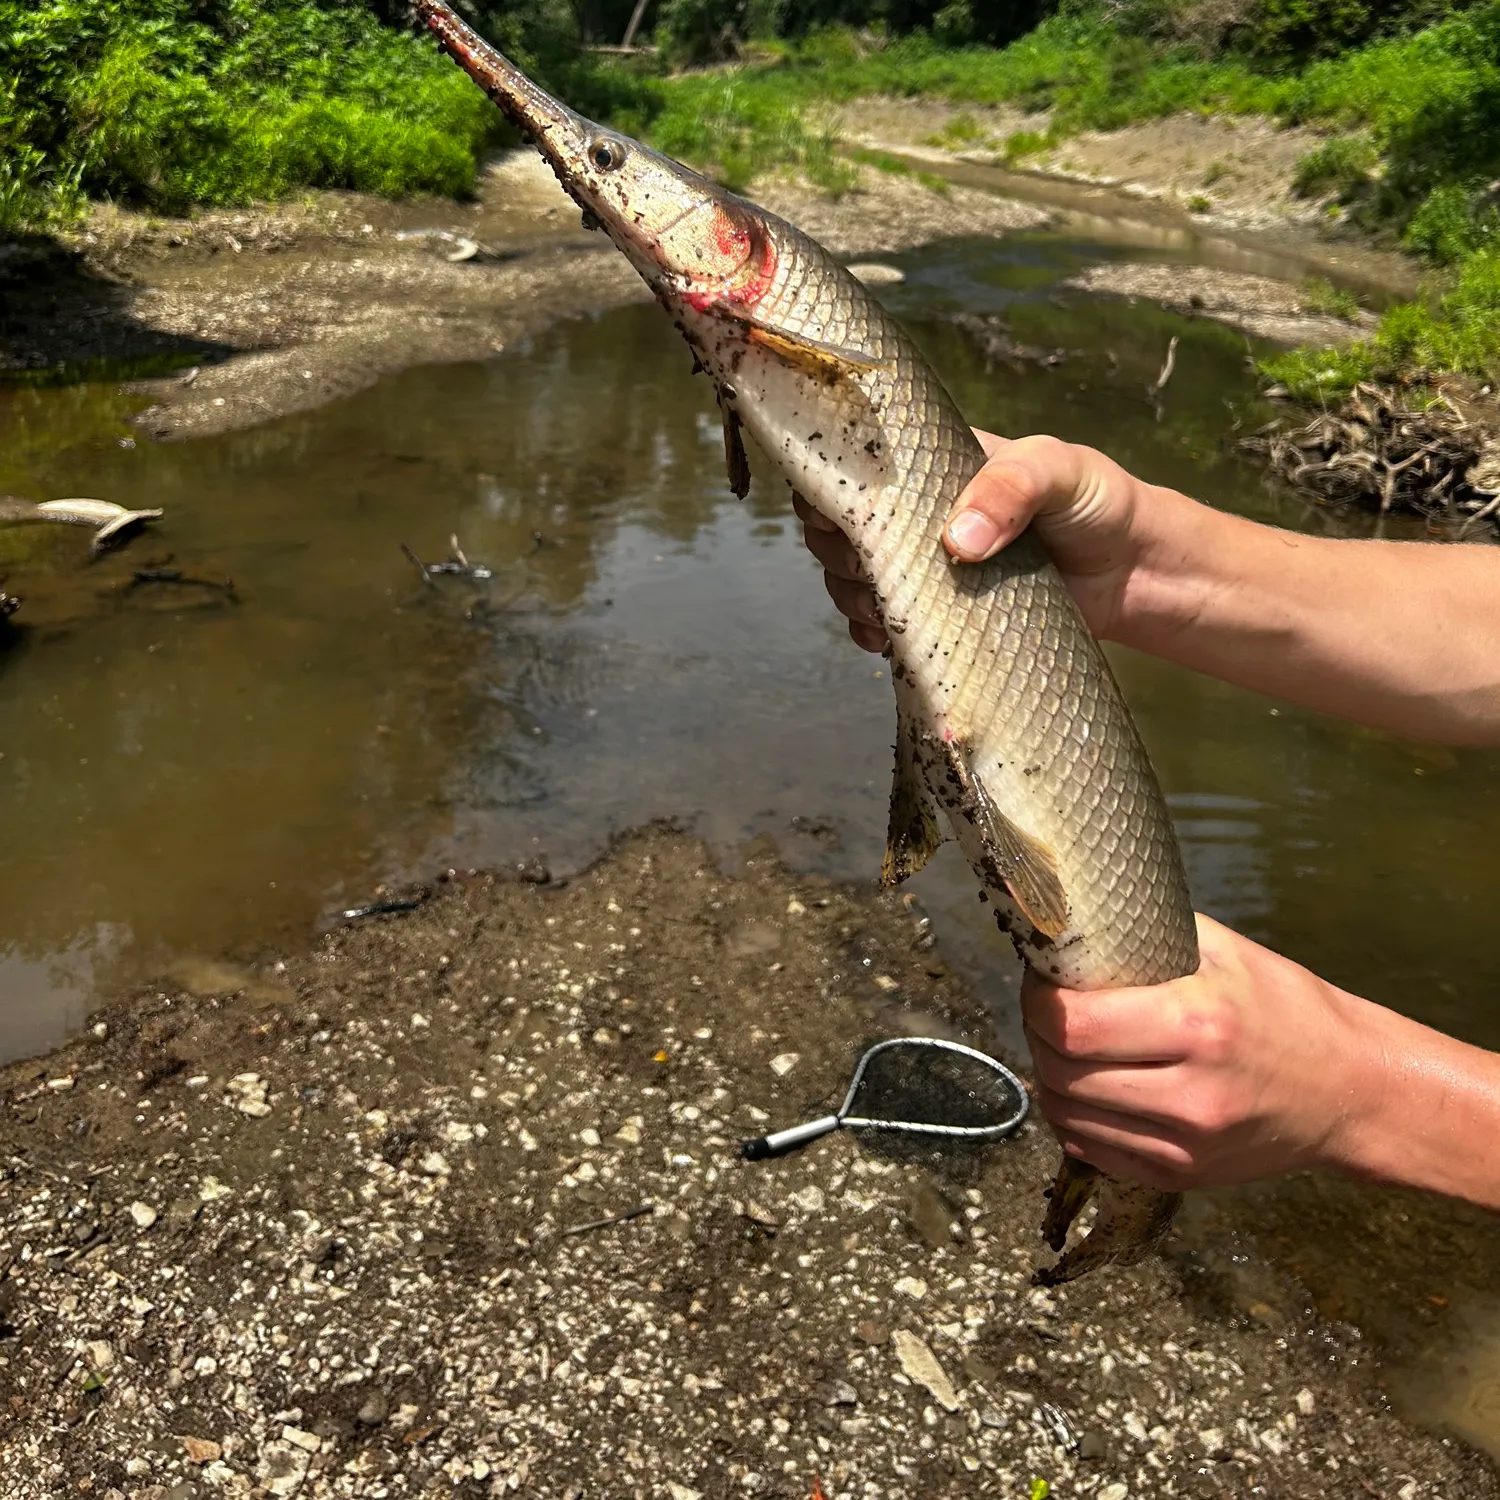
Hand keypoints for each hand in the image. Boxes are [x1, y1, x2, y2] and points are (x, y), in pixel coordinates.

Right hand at [794, 430, 1150, 651]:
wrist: (1136, 576)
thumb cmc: (1100, 505)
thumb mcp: (1060, 472)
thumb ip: (1011, 489)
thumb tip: (957, 541)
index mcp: (933, 465)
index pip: (856, 464)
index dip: (831, 487)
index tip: (840, 515)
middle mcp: (918, 515)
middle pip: (840, 528)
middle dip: (839, 552)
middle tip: (872, 569)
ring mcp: (925, 569)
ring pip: (852, 579)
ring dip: (853, 596)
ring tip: (883, 609)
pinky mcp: (939, 616)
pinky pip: (882, 625)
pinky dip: (871, 634)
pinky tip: (886, 639)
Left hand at [1020, 915, 1375, 1191]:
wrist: (1355, 1091)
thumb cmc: (1288, 1008)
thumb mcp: (1226, 951)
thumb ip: (1150, 934)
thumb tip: (1077, 919)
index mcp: (1198, 1023)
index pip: (1074, 1023)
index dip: (1038, 999)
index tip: (1041, 979)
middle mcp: (1189, 1092)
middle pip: (1060, 1070)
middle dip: (1037, 1033)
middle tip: (1047, 1008)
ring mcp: (1185, 1143)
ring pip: (1065, 1114)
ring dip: (1049, 1076)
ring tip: (1066, 1046)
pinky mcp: (1182, 1175)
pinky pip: (1091, 1149)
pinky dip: (1074, 1117)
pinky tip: (1089, 1088)